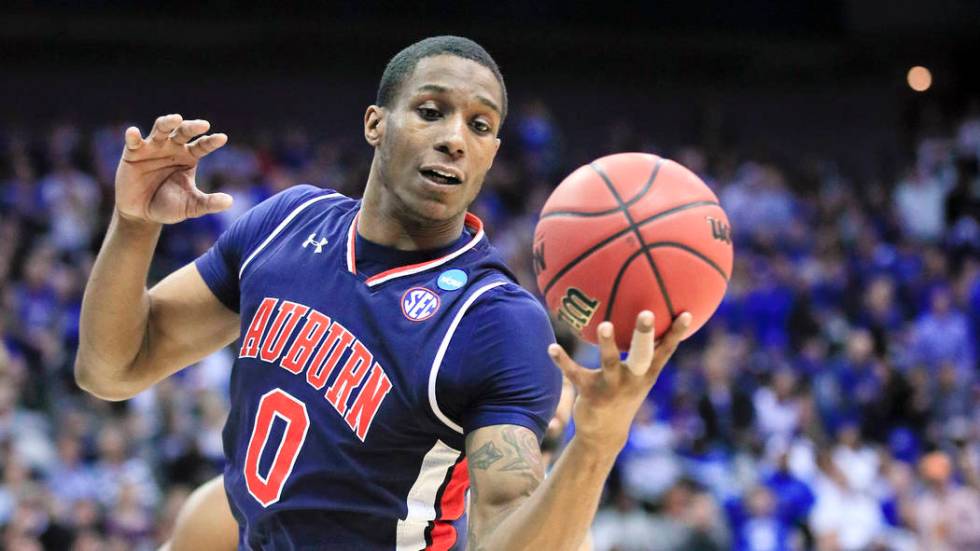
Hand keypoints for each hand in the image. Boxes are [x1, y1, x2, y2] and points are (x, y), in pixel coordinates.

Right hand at [115, 114, 231, 224]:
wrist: (142, 214)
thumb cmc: (169, 206)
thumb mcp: (191, 206)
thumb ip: (208, 203)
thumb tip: (230, 202)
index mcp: (189, 156)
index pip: (202, 146)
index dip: (211, 142)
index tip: (222, 138)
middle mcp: (173, 147)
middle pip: (184, 131)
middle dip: (192, 127)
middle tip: (204, 125)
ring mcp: (153, 147)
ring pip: (161, 129)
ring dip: (167, 122)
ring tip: (176, 119)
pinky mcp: (133, 152)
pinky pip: (133, 141)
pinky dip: (133, 136)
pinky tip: (133, 132)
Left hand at [547, 310, 691, 450]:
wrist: (604, 435)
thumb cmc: (623, 395)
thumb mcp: (638, 377)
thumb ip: (643, 353)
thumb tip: (648, 321)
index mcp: (646, 374)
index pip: (666, 351)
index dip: (676, 334)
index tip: (687, 313)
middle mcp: (632, 379)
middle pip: (642, 354)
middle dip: (645, 335)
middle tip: (647, 313)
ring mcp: (612, 387)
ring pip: (610, 362)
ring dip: (607, 343)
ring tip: (604, 324)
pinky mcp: (590, 392)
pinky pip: (575, 373)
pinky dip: (562, 360)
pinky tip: (552, 347)